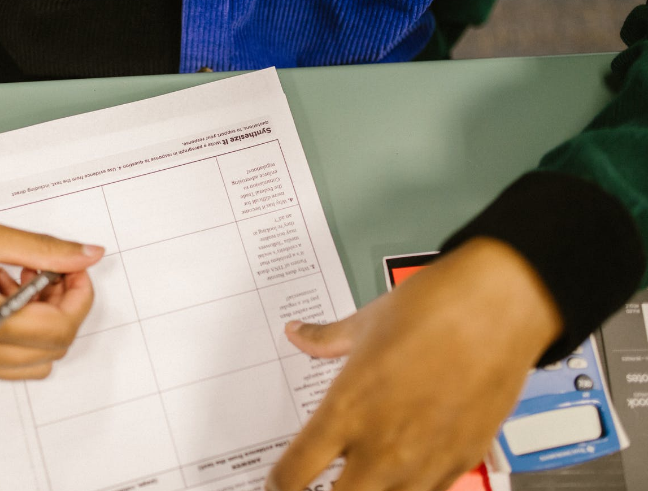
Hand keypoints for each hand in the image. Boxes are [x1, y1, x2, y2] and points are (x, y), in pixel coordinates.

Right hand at [0, 189, 103, 378]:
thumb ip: (41, 249)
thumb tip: (83, 255)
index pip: (58, 328)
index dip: (78, 296)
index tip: (76, 269)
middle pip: (51, 349)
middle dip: (64, 307)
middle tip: (55, 270)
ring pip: (30, 362)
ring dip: (41, 323)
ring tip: (23, 279)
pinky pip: (2, 360)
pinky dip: (16, 332)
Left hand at [267, 237, 563, 490]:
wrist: (499, 305)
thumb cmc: (433, 308)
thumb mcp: (365, 322)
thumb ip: (325, 339)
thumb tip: (298, 333)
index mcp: (346, 410)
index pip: (294, 473)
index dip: (279, 485)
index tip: (279, 483)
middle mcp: (382, 445)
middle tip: (320, 483)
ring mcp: (425, 461)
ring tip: (365, 476)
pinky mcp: (462, 462)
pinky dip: (410, 488)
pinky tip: (405, 472)